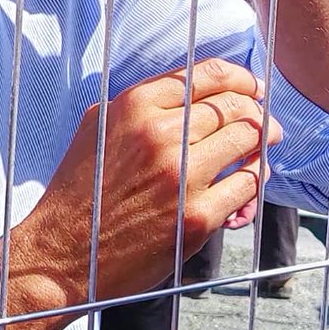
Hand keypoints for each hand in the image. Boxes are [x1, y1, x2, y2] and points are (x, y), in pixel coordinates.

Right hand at [23, 58, 281, 302]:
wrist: (63, 255)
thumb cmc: (79, 192)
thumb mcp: (98, 127)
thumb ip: (140, 103)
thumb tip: (191, 90)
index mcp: (135, 106)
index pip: (205, 75)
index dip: (239, 77)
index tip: (251, 86)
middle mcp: (160, 134)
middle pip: (233, 106)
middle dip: (256, 110)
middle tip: (264, 120)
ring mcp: (181, 176)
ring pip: (247, 140)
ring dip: (262, 140)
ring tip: (266, 145)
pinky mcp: (196, 218)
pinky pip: (248, 185)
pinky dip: (257, 178)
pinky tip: (253, 178)